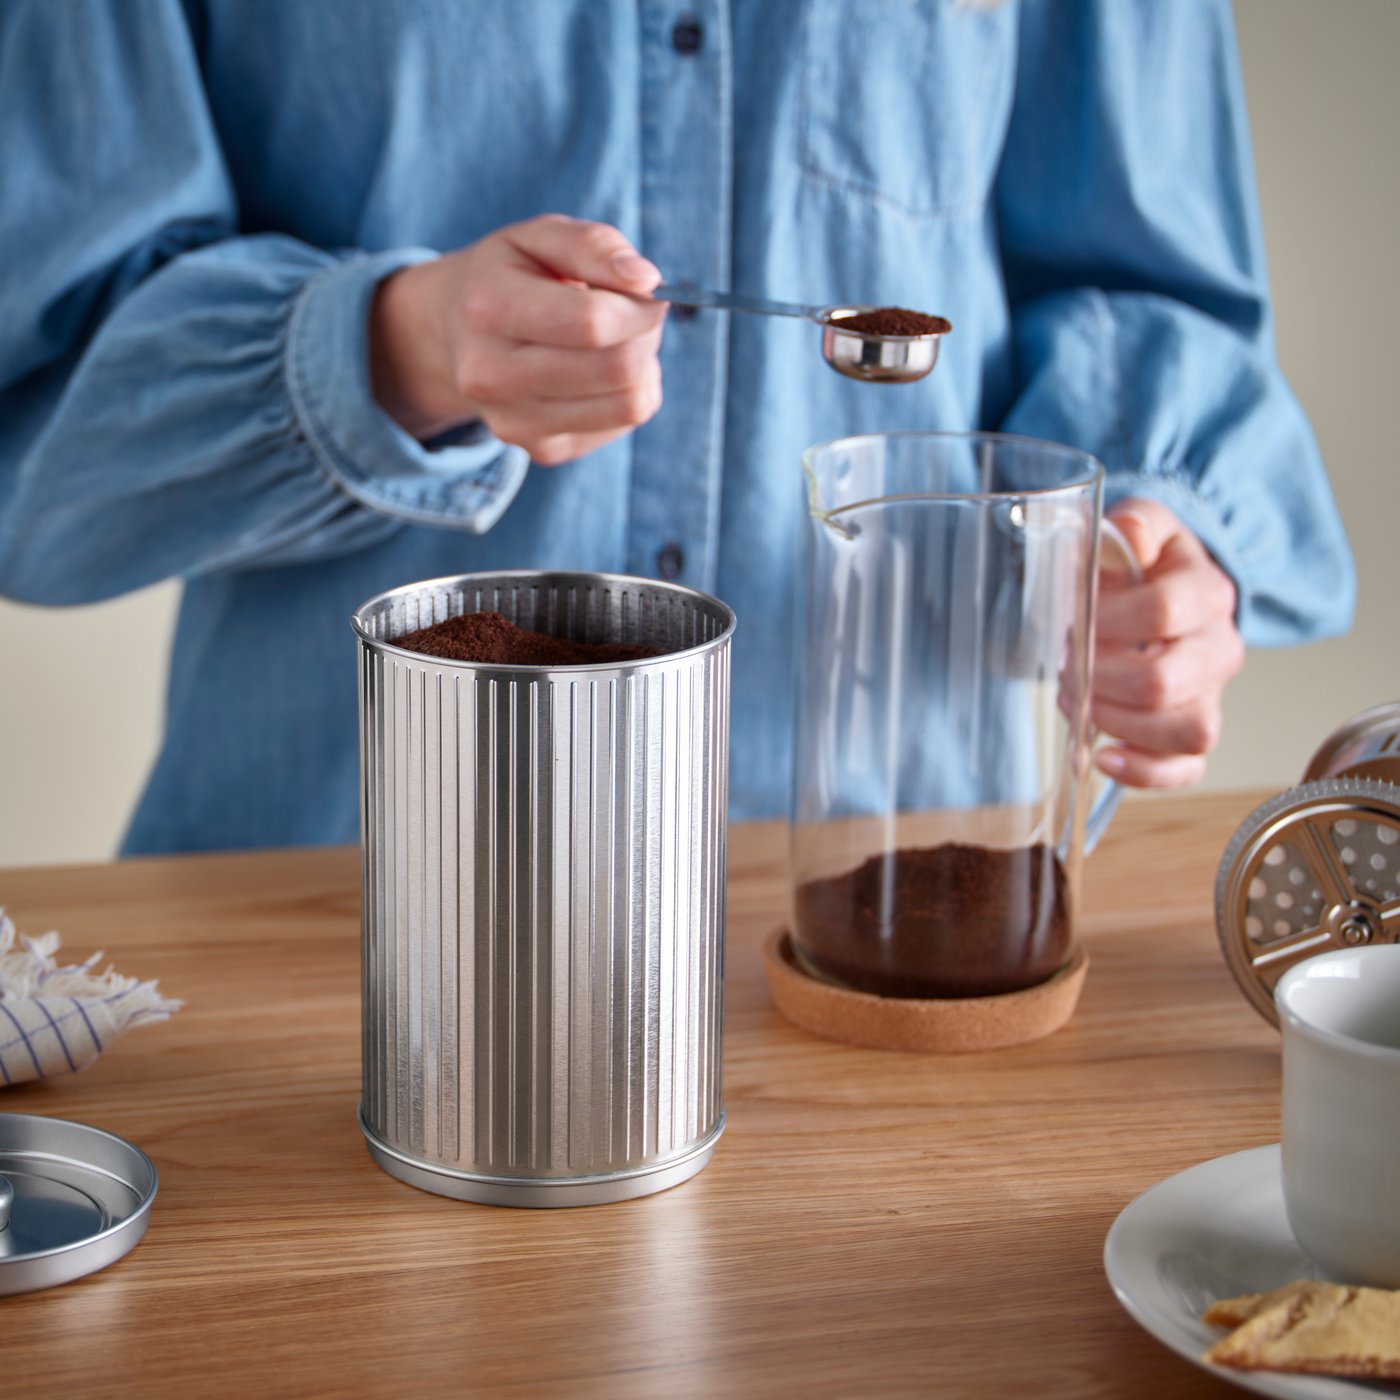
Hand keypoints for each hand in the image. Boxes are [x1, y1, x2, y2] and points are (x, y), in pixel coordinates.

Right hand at [369, 213, 667, 463]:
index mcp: (488, 308)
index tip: (651, 294)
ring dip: (643, 368)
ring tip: (617, 342)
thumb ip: (595, 247)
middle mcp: (491, 376)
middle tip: (636, 316)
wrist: (456, 333)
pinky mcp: (541, 450)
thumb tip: (647, 281)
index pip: (591, 323)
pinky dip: (627, 394)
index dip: (640, 309)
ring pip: (628, 406)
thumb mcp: (541, 237)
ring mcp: (514, 423)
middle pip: (616, 369)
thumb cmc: (510, 276)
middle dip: (645, 336)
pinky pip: (621, 425)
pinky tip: (599, 372)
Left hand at [1092, 498, 1244, 787]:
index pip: (1160, 612)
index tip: (1074, 616)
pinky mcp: (1194, 728)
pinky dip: (1144, 772)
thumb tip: (1126, 538)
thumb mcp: (1138, 526)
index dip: (1106, 619)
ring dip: (1116, 722)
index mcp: (1205, 592)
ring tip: (1078, 701)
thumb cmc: (1143, 564)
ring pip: (1186, 731)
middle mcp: (1218, 648)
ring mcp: (1211, 694)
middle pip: (1164, 681)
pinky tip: (1103, 755)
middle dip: (1097, 677)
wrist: (1165, 589)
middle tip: (1065, 664)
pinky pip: (1187, 769)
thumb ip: (1134, 525)